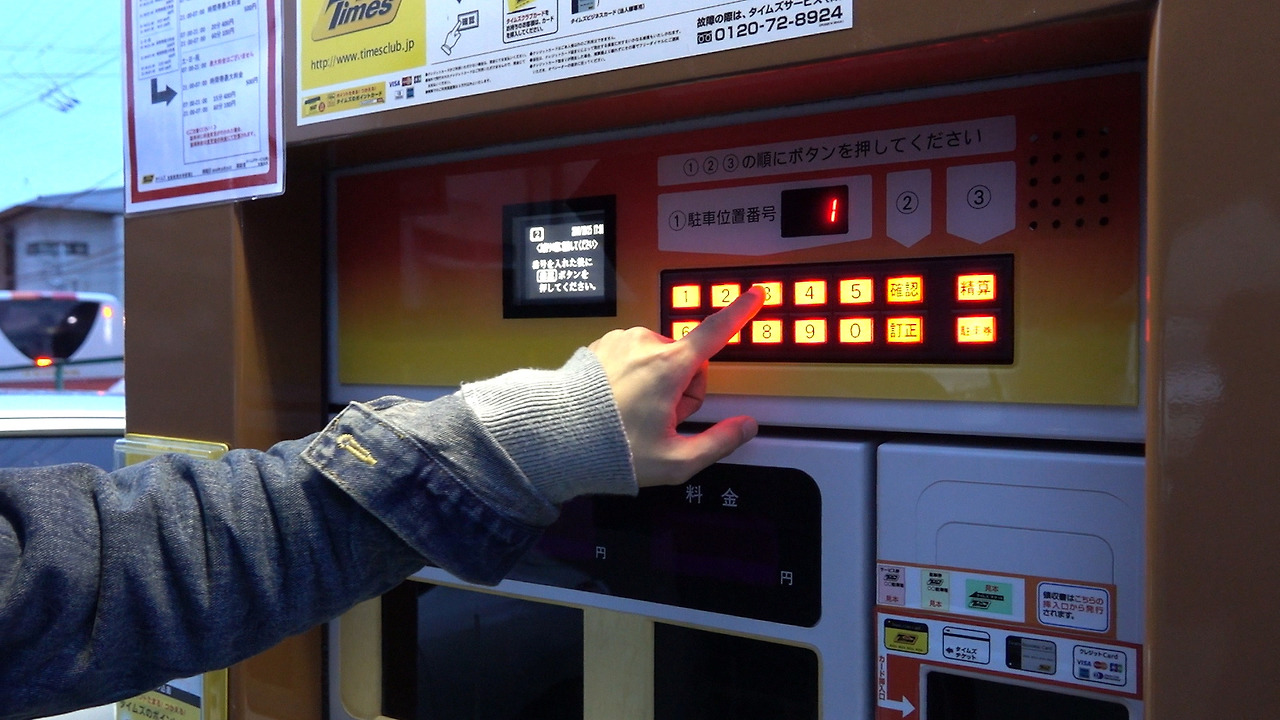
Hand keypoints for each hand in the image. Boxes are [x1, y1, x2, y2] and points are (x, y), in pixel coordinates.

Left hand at [589, 286, 764, 486]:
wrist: (555, 439)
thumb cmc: (611, 450)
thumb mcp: (675, 460)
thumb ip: (718, 442)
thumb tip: (745, 427)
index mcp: (669, 367)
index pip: (716, 332)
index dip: (740, 313)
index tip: (755, 295)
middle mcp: (645, 345)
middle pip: (687, 360)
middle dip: (683, 388)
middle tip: (661, 421)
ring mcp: (621, 342)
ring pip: (658, 358)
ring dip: (656, 381)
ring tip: (634, 413)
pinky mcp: (602, 345)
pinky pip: (632, 356)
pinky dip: (631, 376)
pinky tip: (617, 401)